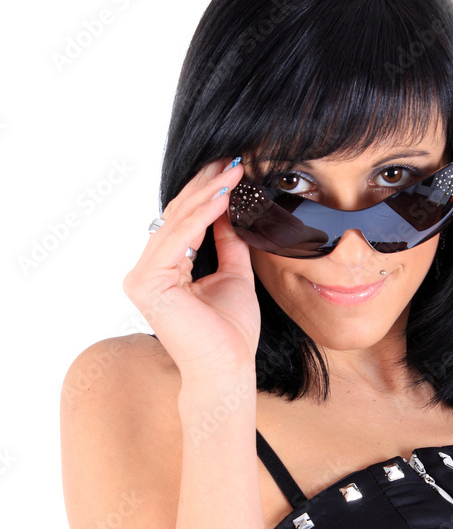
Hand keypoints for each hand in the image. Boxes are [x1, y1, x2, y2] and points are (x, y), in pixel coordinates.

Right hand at [123, 157, 259, 378]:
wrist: (227, 369)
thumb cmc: (230, 333)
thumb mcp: (233, 275)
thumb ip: (227, 242)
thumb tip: (231, 209)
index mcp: (163, 271)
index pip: (183, 222)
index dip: (206, 193)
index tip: (232, 169)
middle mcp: (146, 272)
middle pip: (176, 217)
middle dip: (206, 185)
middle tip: (233, 159)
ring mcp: (142, 278)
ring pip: (176, 223)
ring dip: (208, 194)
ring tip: (234, 172)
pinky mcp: (147, 284)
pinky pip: (178, 239)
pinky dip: (202, 215)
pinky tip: (223, 197)